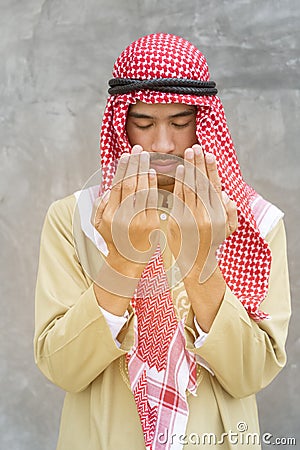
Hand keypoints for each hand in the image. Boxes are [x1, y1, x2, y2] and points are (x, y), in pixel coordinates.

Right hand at [92, 145, 159, 271]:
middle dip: (134, 164)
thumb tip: (107, 187)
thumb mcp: (99, 225)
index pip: (117, 186)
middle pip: (130, 184)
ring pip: (142, 189)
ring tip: (146, 156)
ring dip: (144, 170)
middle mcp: (123, 217)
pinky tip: (153, 173)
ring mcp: (138, 220)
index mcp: (109, 215)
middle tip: (138, 149)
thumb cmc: (113, 240)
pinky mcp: (152, 224)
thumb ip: (100, 206)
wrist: (128, 263)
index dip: (122, 169)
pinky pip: (153, 200)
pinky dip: (153, 185)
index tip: (126, 154)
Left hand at [167, 144, 237, 282]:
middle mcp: (207, 215)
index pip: (215, 186)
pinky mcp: (178, 221)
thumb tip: (226, 195)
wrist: (195, 263)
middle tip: (195, 147)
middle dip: (199, 163)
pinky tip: (177, 170)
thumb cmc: (212, 241)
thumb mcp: (227, 228)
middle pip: (202, 183)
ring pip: (189, 188)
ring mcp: (191, 218)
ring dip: (187, 169)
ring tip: (186, 154)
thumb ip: (229, 211)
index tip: (209, 153)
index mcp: (219, 214)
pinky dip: (177, 183)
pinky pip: (177, 198)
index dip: (212, 168)